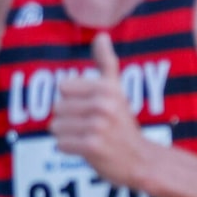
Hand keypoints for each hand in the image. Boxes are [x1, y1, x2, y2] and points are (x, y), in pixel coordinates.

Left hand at [50, 33, 152, 188]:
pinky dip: (69, 149)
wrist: (141, 161)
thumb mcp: (117, 90)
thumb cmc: (123, 125)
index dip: (72, 100)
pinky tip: (86, 150)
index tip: (90, 109)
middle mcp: (103, 104)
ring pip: (56, 127)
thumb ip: (106, 62)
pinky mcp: (92, 147)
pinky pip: (60, 144)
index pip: (63, 88)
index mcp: (106, 87)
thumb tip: (101, 35)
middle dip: (68, 121)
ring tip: (88, 138)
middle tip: (90, 128)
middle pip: (57, 108)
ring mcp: (98, 126)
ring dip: (68, 136)